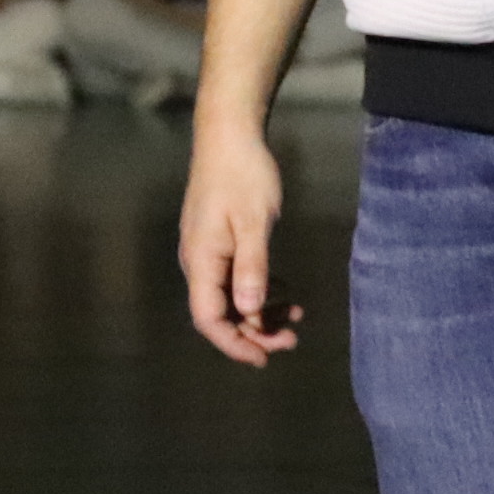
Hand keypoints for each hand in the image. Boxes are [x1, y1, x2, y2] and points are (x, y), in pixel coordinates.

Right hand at [180, 118, 301, 367]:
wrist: (229, 134)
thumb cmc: (244, 175)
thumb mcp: (255, 222)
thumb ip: (252, 268)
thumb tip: (250, 312)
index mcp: (202, 261)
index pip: (209, 319)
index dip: (234, 344)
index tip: (264, 358)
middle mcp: (198, 261)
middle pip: (221, 313)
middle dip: (254, 332)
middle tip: (291, 339)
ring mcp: (208, 250)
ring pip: (230, 297)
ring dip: (260, 312)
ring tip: (295, 317)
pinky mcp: (219, 240)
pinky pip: (235, 278)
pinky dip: (259, 290)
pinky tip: (286, 291)